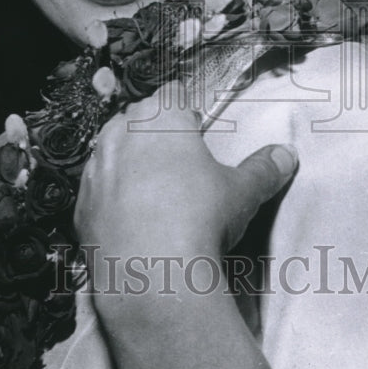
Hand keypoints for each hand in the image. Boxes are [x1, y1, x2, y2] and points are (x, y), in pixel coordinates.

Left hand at [72, 86, 302, 368]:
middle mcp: (122, 132)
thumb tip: (287, 155)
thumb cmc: (201, 218)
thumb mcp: (243, 192)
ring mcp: (96, 167)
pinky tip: (129, 217)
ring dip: (127, 160)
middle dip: (154, 131)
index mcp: (162, 117)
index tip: (196, 127)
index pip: (172, 94)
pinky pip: (96, 188)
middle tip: (178, 158)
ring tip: (152, 187)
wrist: (151, 273)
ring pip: (110, 149)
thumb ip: (264, 169)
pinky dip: (110, 196)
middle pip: (137, 117)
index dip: (185, 109)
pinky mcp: (80, 204)